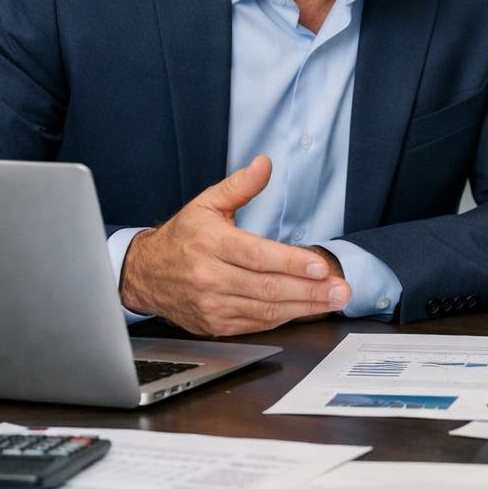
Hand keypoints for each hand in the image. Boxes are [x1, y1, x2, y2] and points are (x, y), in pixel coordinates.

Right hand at [119, 155, 352, 335]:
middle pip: (268, 287)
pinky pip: (257, 323)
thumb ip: (239, 185)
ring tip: (334, 301)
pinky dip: (284, 317)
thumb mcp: (206, 203)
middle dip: (311, 290)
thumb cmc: (181, 237)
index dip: (291, 263)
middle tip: (342, 290)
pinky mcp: (215, 324)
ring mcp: (212, 304)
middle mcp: (210, 276)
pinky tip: (306, 309)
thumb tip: (264, 164)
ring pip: (266, 309)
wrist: (145, 274)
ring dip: (305, 307)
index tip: (320, 266)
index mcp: (210, 243)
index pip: (257, 256)